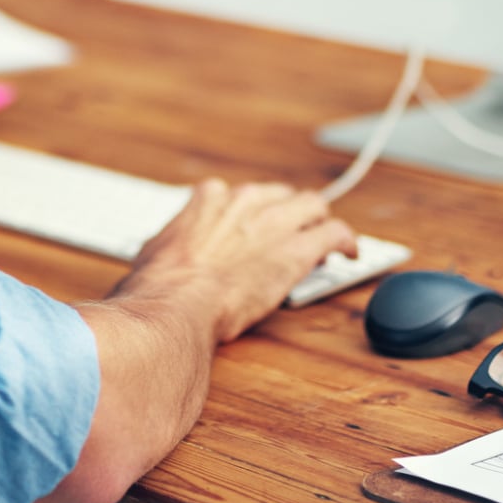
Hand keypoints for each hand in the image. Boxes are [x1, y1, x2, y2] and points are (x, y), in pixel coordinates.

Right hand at [115, 181, 356, 342]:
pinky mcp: (298, 249)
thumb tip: (157, 266)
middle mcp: (243, 202)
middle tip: (291, 233)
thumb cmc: (158, 291)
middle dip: (286, 213)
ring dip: (319, 220)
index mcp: (206, 201)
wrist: (176, 307)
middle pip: (277, 196)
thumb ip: (166, 251)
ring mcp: (273, 222)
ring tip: (325, 238)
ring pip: (312, 205)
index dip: (246, 215)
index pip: (234, 196)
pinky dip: (346, 241)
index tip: (248, 230)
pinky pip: (334, 233)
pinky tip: (349, 253)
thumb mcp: (153, 257)